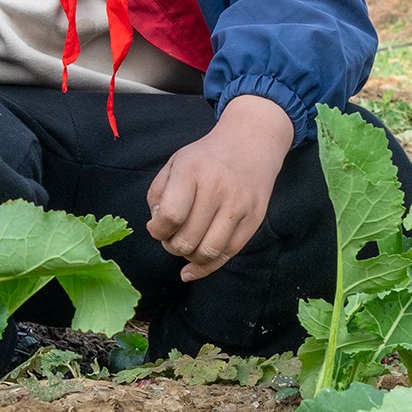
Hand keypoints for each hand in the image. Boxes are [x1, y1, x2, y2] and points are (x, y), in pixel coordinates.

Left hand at [146, 95, 294, 280]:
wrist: (250, 144)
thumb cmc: (205, 158)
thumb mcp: (174, 163)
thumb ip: (157, 195)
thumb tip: (157, 228)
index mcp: (192, 171)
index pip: (171, 216)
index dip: (158, 231)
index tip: (157, 227)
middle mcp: (217, 189)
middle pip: (187, 240)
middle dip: (171, 246)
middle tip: (171, 238)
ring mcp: (239, 206)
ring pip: (207, 252)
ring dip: (189, 258)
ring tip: (186, 246)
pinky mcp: (254, 219)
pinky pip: (228, 254)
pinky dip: (206, 267)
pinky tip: (193, 267)